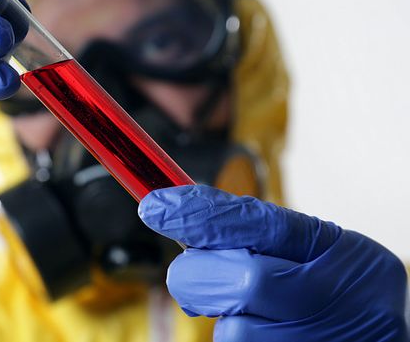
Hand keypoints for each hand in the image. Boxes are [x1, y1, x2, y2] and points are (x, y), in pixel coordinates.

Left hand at [140, 185, 408, 340]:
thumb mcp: (317, 246)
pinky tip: (263, 329)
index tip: (155, 206)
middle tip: (197, 273)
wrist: (377, 337)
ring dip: (226, 316)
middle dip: (202, 274)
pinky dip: (240, 335)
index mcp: (337, 252)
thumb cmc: (338, 286)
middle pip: (242, 282)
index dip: (202, 215)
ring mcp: (314, 341)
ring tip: (255, 312)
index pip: (259, 225)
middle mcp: (333, 301)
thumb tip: (181, 213)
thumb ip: (256, 231)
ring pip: (235, 330)